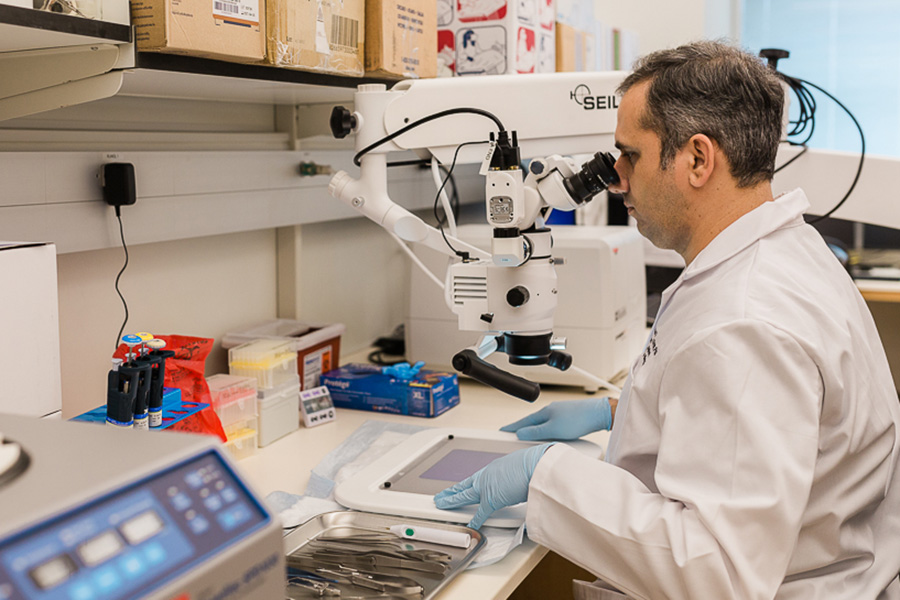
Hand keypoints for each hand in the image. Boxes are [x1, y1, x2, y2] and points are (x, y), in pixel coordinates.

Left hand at [433, 443, 552, 528]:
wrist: (534, 465)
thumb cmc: (533, 464)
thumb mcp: (519, 466)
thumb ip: (513, 476)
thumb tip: (518, 481)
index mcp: (494, 467)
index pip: (475, 478)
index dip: (466, 483)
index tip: (460, 486)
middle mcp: (487, 476)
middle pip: (464, 485)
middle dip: (452, 491)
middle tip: (442, 495)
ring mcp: (487, 488)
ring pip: (464, 495)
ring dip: (452, 501)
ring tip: (442, 504)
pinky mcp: (492, 500)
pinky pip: (480, 513)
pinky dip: (474, 521)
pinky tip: (469, 526)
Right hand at [500, 397, 611, 440]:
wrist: (598, 414)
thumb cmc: (578, 419)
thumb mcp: (553, 430)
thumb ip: (535, 432)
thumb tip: (520, 433)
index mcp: (544, 412)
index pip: (523, 422)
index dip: (512, 428)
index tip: (501, 432)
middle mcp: (550, 411)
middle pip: (531, 422)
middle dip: (521, 429)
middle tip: (511, 436)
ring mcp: (560, 413)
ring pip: (542, 424)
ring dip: (535, 431)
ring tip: (529, 439)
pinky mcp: (568, 418)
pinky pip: (552, 425)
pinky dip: (546, 431)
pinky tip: (549, 436)